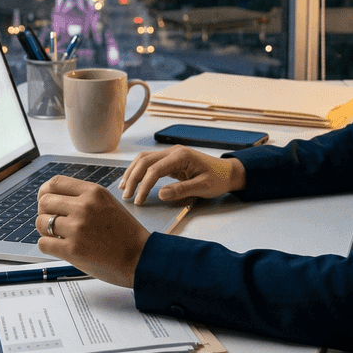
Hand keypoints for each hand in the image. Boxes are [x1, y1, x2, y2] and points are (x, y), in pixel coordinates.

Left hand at [36, 175, 150, 287]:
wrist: (140, 258)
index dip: (45, 192)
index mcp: (93, 192)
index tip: (46, 201)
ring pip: (41, 222)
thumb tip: (53, 197)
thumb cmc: (124, 233)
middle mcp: (84, 207)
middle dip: (45, 213)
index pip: (54, 183)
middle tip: (53, 222)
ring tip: (58, 236)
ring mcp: (78, 228)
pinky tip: (60, 247)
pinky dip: (48, 246)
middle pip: (44, 201)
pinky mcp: (73, 249)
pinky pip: (43, 243)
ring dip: (46, 230)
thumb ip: (84, 197)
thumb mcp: (107, 203)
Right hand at [119, 145, 245, 205]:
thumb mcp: (203, 187)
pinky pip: (150, 163)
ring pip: (144, 159)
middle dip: (133, 178)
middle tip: (126, 196)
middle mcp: (173, 151)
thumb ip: (181, 190)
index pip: (154, 169)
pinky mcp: (170, 160)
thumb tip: (160, 194)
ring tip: (124, 188)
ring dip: (132, 172)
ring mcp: (171, 154)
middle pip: (144, 161)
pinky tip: (133, 181)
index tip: (138, 201)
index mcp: (181, 156)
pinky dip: (139, 171)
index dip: (143, 185)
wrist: (228, 172)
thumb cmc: (218, 179)